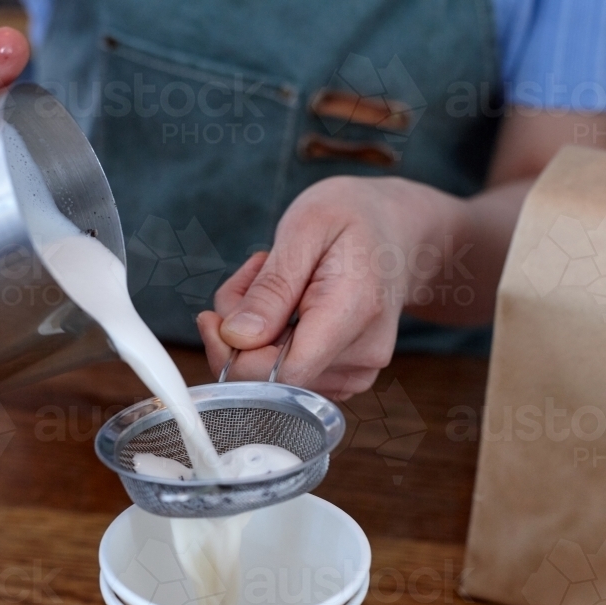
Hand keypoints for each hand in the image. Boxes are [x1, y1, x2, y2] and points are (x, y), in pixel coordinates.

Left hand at [197, 175, 461, 398]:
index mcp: (354, 313)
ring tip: (274, 281)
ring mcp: (358, 373)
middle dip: (240, 334)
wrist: (398, 232)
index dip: (236, 356)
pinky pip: (290, 376)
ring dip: (254, 334)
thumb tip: (237, 338)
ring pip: (275, 378)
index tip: (213, 317)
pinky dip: (272, 344)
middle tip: (251, 276)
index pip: (284, 373)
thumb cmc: (353, 218)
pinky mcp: (348, 378)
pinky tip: (286, 305)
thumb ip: (272, 287)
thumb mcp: (305, 228)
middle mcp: (363, 356)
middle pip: (272, 378)